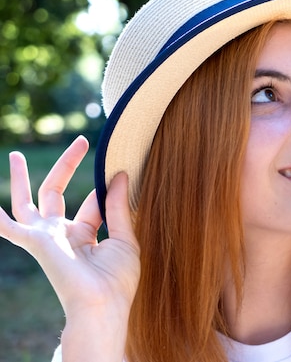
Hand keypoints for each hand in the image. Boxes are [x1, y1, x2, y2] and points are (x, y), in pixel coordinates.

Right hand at [0, 136, 139, 318]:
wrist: (103, 303)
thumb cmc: (117, 279)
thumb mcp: (124, 237)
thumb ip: (118, 206)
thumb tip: (119, 174)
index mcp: (84, 235)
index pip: (90, 204)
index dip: (105, 188)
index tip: (118, 172)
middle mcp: (61, 234)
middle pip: (57, 193)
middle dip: (67, 166)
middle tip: (81, 142)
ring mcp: (46, 237)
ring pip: (28, 202)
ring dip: (20, 180)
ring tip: (14, 157)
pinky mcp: (35, 241)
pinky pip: (8, 228)